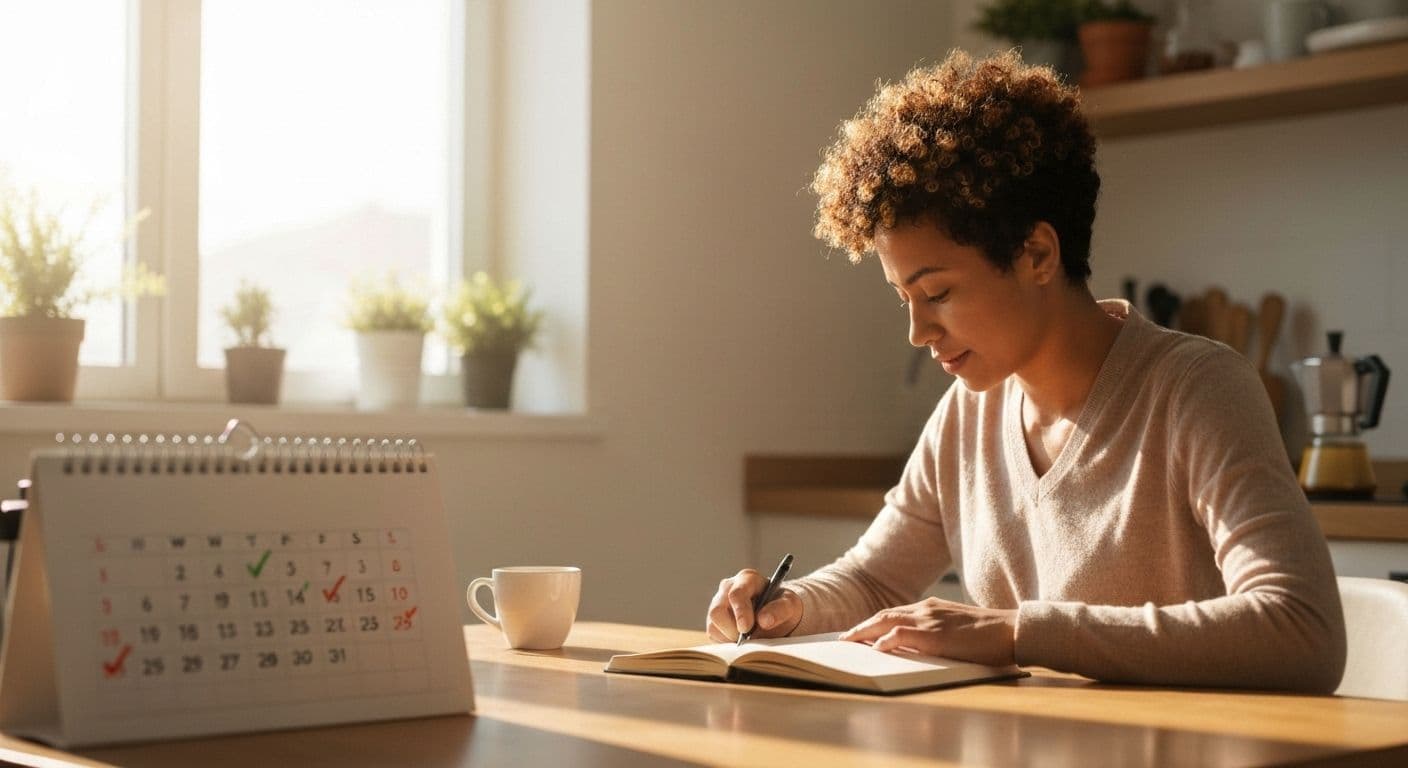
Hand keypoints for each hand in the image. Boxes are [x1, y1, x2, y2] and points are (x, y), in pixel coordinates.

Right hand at [706, 569, 802, 642]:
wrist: (777, 615)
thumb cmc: (782, 606)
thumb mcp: (790, 605)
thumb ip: (779, 610)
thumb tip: (764, 620)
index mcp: (747, 579)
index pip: (736, 594)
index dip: (740, 613)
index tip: (746, 629)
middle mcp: (728, 588)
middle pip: (717, 612)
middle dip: (731, 629)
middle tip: (748, 639)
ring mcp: (718, 604)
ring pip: (712, 626)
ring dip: (730, 638)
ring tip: (749, 638)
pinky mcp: (714, 620)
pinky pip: (714, 635)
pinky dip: (727, 642)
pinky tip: (741, 640)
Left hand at [839, 597, 1016, 666]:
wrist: (1013, 630)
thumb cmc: (991, 636)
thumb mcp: (958, 631)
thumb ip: (938, 634)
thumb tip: (918, 649)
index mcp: (933, 608)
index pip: (895, 612)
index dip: (874, 621)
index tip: (859, 631)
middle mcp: (927, 609)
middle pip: (884, 614)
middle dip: (861, 626)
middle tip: (844, 638)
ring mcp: (930, 619)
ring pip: (886, 620)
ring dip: (864, 631)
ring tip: (849, 642)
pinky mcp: (936, 634)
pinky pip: (902, 634)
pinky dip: (885, 640)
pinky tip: (875, 648)